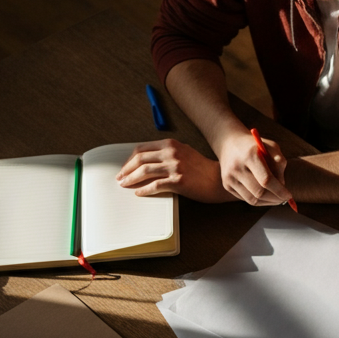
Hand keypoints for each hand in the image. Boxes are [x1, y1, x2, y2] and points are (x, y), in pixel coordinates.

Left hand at [116, 139, 231, 201]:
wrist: (218, 179)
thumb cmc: (202, 169)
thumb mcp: (184, 153)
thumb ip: (167, 153)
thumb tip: (147, 161)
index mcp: (171, 144)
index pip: (142, 149)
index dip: (130, 159)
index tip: (125, 167)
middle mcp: (171, 153)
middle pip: (140, 159)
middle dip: (126, 169)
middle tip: (120, 178)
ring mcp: (175, 167)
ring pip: (145, 171)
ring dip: (131, 179)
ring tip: (124, 185)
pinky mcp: (178, 181)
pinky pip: (155, 185)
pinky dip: (144, 190)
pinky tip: (139, 193)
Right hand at [214, 130, 292, 206]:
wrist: (229, 143)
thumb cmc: (255, 146)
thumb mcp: (271, 146)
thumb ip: (280, 162)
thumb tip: (282, 185)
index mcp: (249, 155)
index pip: (266, 180)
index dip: (279, 190)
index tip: (288, 195)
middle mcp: (237, 167)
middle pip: (259, 192)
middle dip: (275, 198)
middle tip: (284, 198)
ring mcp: (230, 178)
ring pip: (253, 199)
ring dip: (268, 202)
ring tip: (277, 198)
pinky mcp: (227, 185)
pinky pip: (246, 199)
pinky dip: (259, 200)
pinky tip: (266, 195)